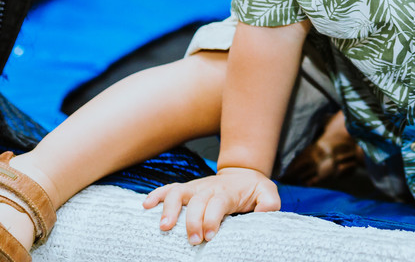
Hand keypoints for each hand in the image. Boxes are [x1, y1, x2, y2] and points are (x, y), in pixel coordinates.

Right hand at [142, 167, 280, 244]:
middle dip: (192, 221)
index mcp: (227, 191)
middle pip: (197, 201)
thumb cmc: (254, 189)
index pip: (217, 203)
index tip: (209, 236)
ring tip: (164, 227)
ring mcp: (195, 187)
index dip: (211, 219)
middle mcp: (208, 187)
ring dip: (169, 208)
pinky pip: (168, 189)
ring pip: (178, 192)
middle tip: (193, 241)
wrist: (243, 173)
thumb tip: (263, 213)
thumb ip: (269, 203)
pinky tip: (146, 206)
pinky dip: (156, 195)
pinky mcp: (187, 189)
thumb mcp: (268, 193)